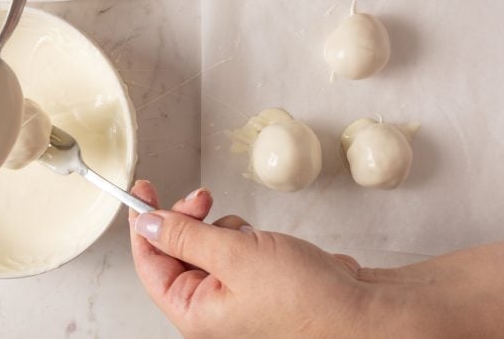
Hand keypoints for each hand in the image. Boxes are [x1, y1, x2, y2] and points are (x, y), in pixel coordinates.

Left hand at [128, 180, 371, 337]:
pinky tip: (263, 242)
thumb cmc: (306, 298)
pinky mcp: (254, 280)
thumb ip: (186, 237)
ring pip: (205, 244)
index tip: (143, 191)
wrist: (360, 308)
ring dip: (220, 227)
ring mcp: (233, 293)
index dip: (143, 225)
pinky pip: (232, 247)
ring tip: (248, 235)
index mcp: (195, 311)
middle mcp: (210, 306)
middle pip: (176, 250)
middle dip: (188, 220)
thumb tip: (148, 224)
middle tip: (202, 198)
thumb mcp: (235, 256)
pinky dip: (242, 235)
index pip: (150, 263)